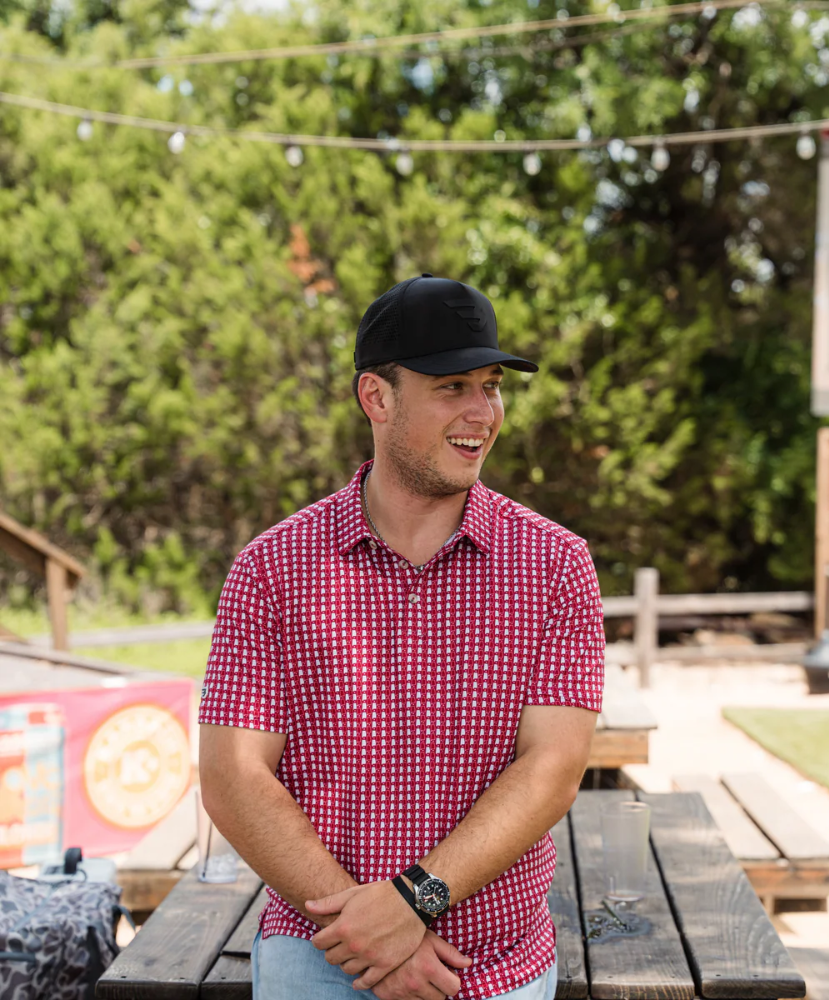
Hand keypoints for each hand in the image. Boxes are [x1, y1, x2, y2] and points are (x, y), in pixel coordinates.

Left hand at [307, 881, 426, 989]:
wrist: (411, 901)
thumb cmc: (380, 894)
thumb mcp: (352, 894)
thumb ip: (328, 903)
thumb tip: (307, 905)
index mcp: (343, 927)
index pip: (318, 943)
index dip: (320, 940)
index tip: (326, 938)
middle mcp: (353, 945)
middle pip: (331, 959)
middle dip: (332, 951)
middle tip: (340, 945)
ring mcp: (369, 957)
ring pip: (346, 970)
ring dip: (347, 963)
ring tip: (352, 955)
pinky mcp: (385, 965)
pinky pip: (366, 982)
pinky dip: (360, 983)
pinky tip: (358, 980)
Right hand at [371, 930, 471, 999]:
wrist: (375, 934)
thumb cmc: (408, 934)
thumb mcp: (431, 939)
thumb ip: (451, 953)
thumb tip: (468, 963)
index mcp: (428, 967)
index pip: (454, 988)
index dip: (452, 980)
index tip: (447, 972)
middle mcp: (415, 982)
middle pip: (440, 999)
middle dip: (439, 988)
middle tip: (432, 974)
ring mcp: (400, 991)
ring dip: (424, 993)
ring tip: (418, 975)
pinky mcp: (387, 996)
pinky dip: (409, 995)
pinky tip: (406, 980)